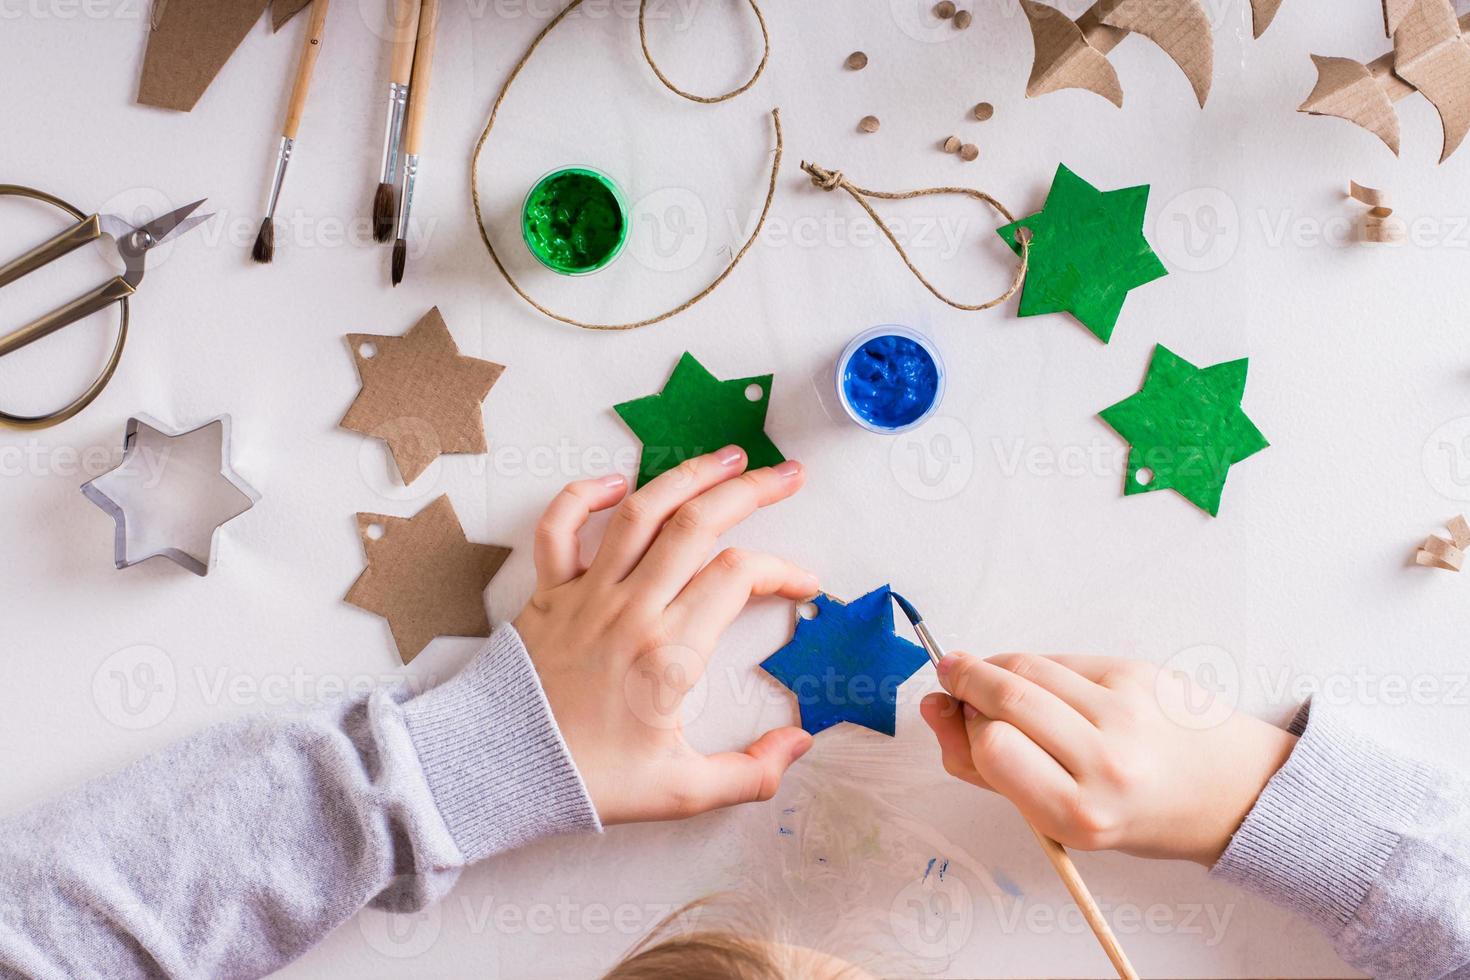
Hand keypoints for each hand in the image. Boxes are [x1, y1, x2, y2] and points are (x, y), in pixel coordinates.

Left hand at [514, 447, 817, 825]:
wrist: (501, 773)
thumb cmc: (591, 780)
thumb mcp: (682, 791)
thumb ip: (750, 774)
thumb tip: (801, 745)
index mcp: (670, 651)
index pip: (739, 578)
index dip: (781, 571)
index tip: (804, 585)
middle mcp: (632, 608)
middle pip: (699, 524)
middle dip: (751, 491)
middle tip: (787, 475)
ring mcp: (587, 594)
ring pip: (642, 512)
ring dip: (687, 476)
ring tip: (725, 456)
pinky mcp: (548, 593)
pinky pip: (560, 527)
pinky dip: (584, 495)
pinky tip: (617, 482)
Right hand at [920, 653, 1296, 864]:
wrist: (1231, 791)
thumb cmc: (1134, 811)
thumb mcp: (1059, 817)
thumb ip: (987, 769)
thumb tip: (935, 706)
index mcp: (1081, 814)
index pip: (993, 748)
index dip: (968, 727)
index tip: (956, 716)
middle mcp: (1108, 763)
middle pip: (1007, 697)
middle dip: (970, 680)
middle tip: (954, 676)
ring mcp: (1127, 712)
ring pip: (1032, 667)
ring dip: (999, 667)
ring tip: (997, 679)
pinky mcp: (1140, 674)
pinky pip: (1066, 659)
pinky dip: (1045, 667)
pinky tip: (1052, 684)